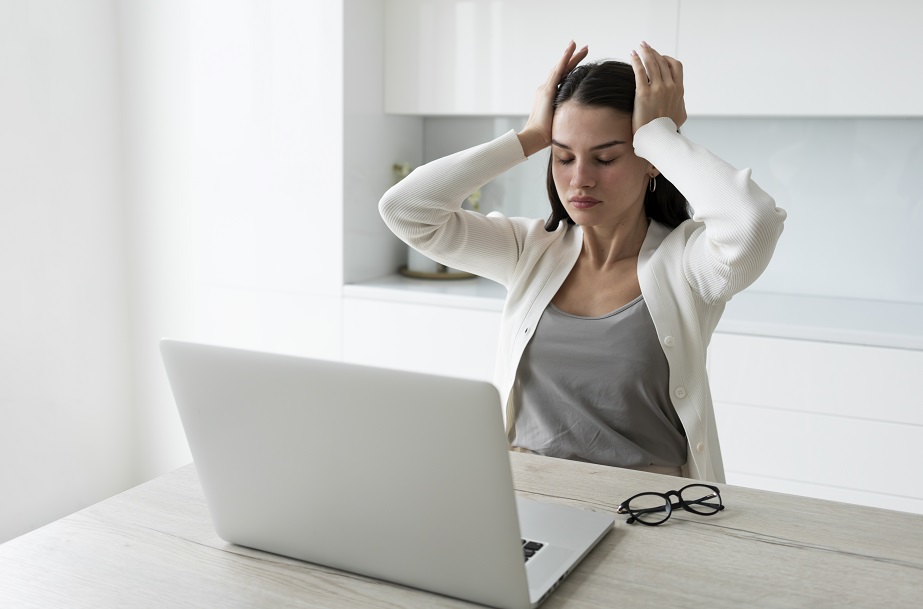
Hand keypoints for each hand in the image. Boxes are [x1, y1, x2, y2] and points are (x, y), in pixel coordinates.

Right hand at [518, 41, 588, 156]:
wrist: (534, 138)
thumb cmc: (547, 136)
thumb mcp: (560, 121)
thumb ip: (566, 115)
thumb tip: (579, 119)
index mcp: (548, 97)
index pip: (562, 78)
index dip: (571, 68)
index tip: (580, 60)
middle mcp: (545, 89)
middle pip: (561, 70)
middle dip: (572, 58)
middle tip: (584, 47)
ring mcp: (545, 89)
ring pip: (559, 68)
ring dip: (569, 55)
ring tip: (578, 44)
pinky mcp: (547, 91)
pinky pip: (557, 72)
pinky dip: (564, 60)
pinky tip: (569, 50)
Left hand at [629, 41, 686, 133]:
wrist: (659, 138)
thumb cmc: (668, 129)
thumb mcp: (681, 114)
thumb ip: (680, 103)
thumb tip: (679, 100)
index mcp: (679, 90)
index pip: (676, 66)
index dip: (666, 58)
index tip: (659, 56)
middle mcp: (670, 86)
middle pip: (662, 62)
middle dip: (653, 52)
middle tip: (646, 46)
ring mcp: (657, 89)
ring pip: (652, 63)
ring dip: (645, 52)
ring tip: (639, 47)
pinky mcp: (643, 93)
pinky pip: (640, 71)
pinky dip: (636, 60)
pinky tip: (632, 55)